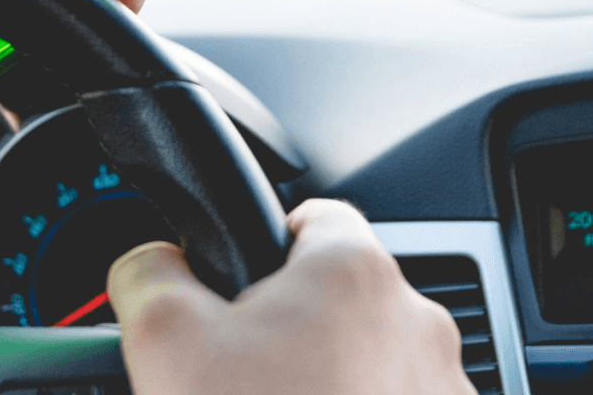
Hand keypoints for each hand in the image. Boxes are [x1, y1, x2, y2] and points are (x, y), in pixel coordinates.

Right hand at [107, 199, 476, 394]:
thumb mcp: (162, 340)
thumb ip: (148, 272)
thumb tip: (149, 261)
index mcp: (352, 272)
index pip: (309, 214)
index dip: (260, 244)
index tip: (235, 284)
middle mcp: (417, 324)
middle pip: (335, 298)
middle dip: (285, 328)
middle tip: (236, 374)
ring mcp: (444, 392)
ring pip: (366, 361)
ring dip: (324, 380)